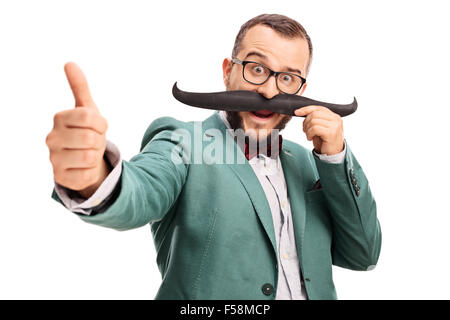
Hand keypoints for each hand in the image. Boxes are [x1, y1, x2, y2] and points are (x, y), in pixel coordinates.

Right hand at [46, 62, 109, 197]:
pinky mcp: (61, 178)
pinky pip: (87, 175)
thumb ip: (80, 87)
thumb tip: (69, 63)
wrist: (86, 160)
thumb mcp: (88, 110)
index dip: (101, 124)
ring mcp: (54, 159)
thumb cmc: (88, 132)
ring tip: (89, 154)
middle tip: (93, 143)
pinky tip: (84, 168)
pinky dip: (92, 172)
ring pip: (89, 158)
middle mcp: (52, 138)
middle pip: (90, 138)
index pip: (90, 117)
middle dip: (99, 141)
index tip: (97, 127)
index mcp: (60, 118)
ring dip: (96, 156)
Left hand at [294, 105, 343, 154]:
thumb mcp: (320, 127)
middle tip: (305, 130)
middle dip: (306, 122)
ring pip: (313, 121)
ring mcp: (334, 125)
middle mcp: (336, 119)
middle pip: (314, 114)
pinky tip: (310, 138)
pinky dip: (309, 133)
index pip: (318, 108)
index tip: (297, 112)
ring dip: (307, 129)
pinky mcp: (331, 133)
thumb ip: (315, 118)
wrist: (332, 154)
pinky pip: (314, 128)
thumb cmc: (325, 141)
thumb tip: (301, 111)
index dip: (306, 109)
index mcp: (334, 116)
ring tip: (309, 135)